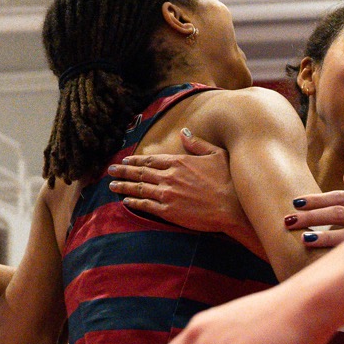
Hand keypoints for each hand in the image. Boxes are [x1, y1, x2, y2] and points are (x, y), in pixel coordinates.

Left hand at [110, 130, 245, 235]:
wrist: (232, 207)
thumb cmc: (229, 180)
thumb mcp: (216, 154)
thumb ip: (197, 143)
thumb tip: (183, 132)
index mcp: (179, 161)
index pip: (151, 159)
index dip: (136, 160)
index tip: (126, 160)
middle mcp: (169, 176)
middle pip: (140, 173)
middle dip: (123, 171)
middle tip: (111, 171)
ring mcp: (167, 194)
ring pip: (139, 189)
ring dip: (124, 187)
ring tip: (112, 186)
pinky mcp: (169, 211)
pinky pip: (146, 206)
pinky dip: (134, 203)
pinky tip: (126, 201)